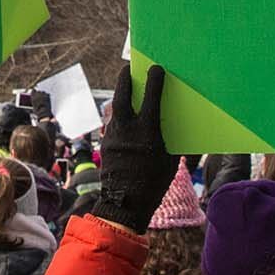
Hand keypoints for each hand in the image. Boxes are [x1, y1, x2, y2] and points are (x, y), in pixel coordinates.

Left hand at [90, 64, 176, 232]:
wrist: (126, 205)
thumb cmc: (155, 184)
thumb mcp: (169, 160)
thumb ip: (167, 139)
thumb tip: (168, 124)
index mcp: (147, 131)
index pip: (151, 97)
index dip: (155, 80)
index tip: (157, 69)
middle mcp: (127, 130)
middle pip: (122, 96)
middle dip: (125, 79)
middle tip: (128, 69)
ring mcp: (113, 137)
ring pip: (114, 110)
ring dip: (120, 99)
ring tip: (126, 91)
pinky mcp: (105, 145)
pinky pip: (112, 125)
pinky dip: (118, 119)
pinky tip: (123, 120)